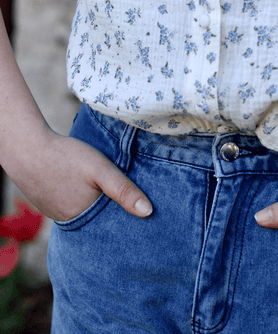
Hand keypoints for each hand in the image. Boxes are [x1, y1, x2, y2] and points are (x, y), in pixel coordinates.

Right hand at [3, 126, 151, 221]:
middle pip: (100, 222)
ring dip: (97, 206)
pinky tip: (86, 189)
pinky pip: (73, 207)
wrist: (27, 149)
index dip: (128, 221)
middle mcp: (71, 223)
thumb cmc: (66, 157)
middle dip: (114, 214)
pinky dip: (82, 201)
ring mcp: (58, 215)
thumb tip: (148, 212)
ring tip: (109, 194)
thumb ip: (123, 190)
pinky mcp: (51, 205)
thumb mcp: (100, 169)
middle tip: (130, 203)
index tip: (144, 217)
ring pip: (86, 214)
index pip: (113, 228)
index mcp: (85, 219)